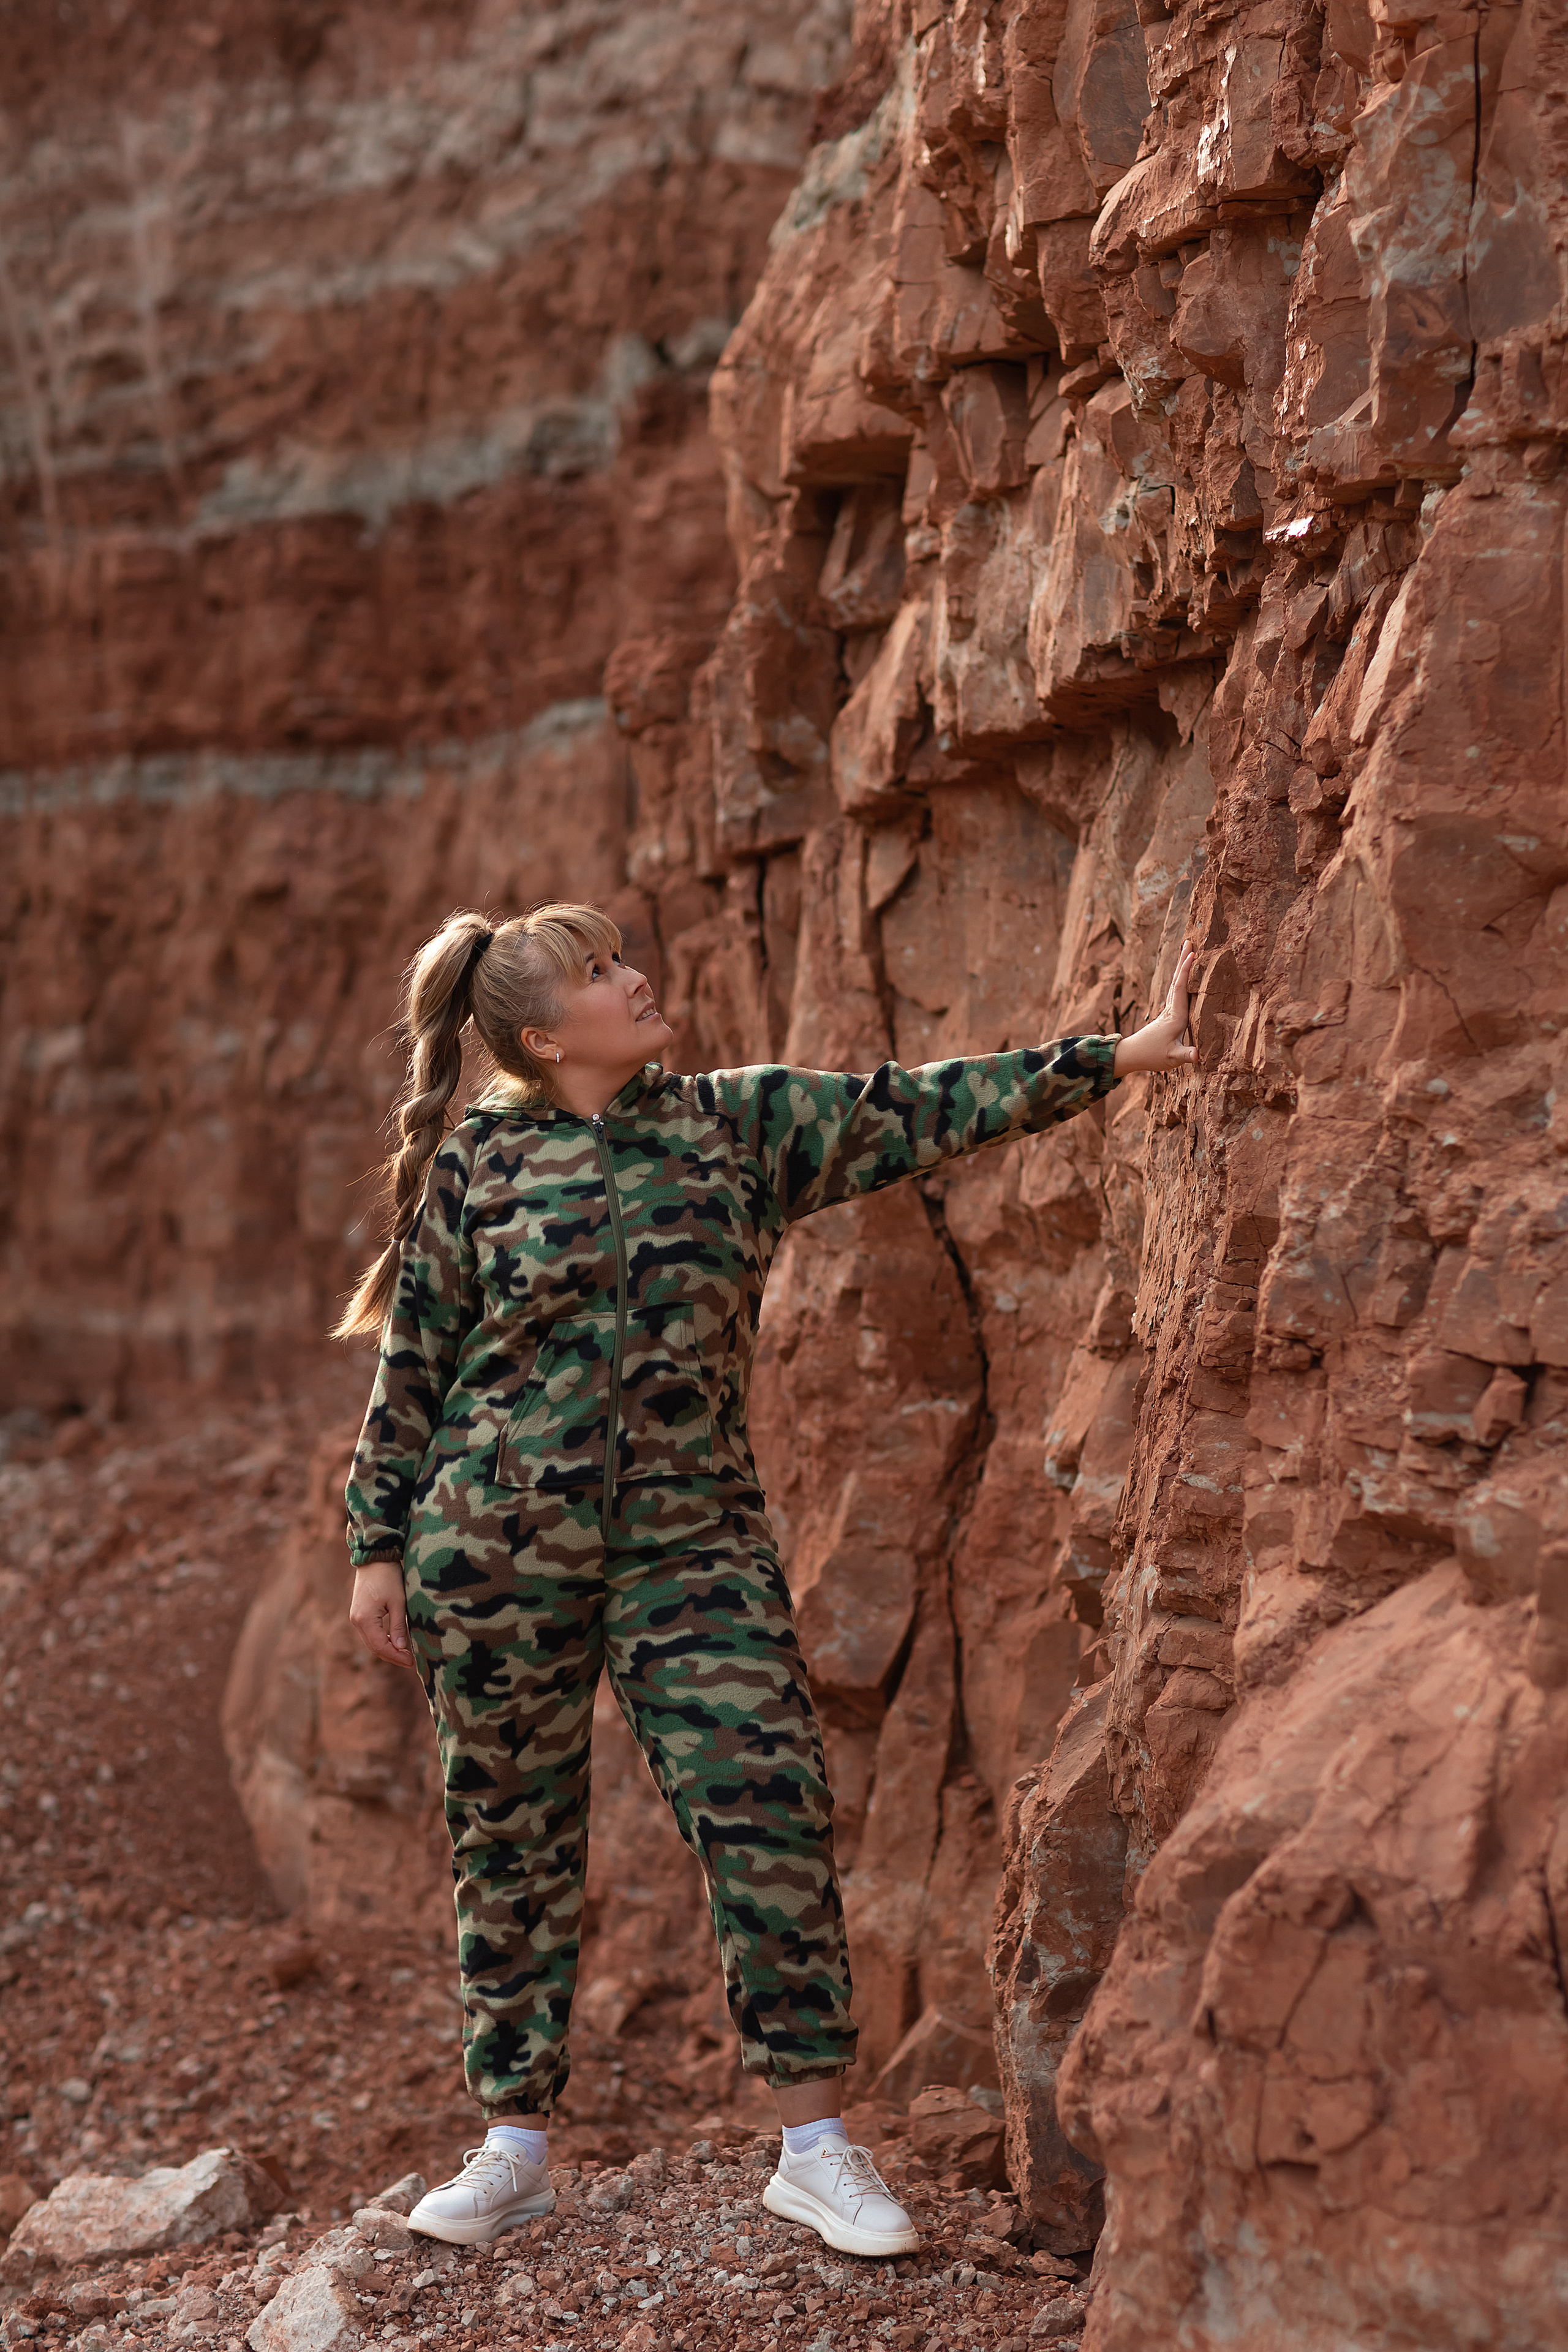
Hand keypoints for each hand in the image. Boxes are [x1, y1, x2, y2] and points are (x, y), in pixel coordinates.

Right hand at [349, 1561, 414, 1667]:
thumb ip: (399, 1626)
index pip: (380, 1647)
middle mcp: (357, 1621)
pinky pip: (370, 1633)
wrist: (374, 1558)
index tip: (411, 1662)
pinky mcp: (359, 1613)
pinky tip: (395, 1641)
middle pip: (374, 1647)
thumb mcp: (398, 1602)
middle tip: (410, 1661)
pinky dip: (382, 1639)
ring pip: (371, 1641)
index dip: (396, 1656)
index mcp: (365, 1619)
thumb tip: (401, 1648)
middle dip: (392, 1656)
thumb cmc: (388, 1577)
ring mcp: (356, 1617)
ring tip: (405, 1654)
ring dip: (387, 1649)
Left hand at [1113, 939, 1197, 1076]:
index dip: (1186, 971)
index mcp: (1175, 1016)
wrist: (1133, 1055)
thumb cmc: (1152, 1056)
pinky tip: (1183, 976)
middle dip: (1183, 961)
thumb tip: (1197, 1055)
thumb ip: (1186, 1056)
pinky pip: (1176, 991)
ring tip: (1187, 951)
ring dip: (1181, 967)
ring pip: (1175, 984)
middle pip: (1177, 980)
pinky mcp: (1167, 1014)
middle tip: (1189, 941)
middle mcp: (1171, 1009)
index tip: (1192, 954)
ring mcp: (1168, 1010)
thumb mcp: (1172, 1059)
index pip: (1181, 988)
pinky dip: (1180, 979)